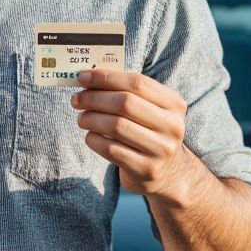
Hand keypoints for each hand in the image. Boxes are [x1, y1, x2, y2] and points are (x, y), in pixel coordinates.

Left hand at [71, 68, 196, 198]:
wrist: (165, 172)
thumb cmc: (147, 131)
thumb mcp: (147, 109)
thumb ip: (124, 91)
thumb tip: (87, 77)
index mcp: (174, 104)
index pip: (137, 83)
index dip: (106, 78)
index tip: (82, 77)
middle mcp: (172, 126)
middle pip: (125, 103)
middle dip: (94, 98)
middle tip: (76, 99)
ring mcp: (161, 149)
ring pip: (116, 126)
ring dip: (91, 119)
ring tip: (82, 118)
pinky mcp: (146, 169)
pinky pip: (111, 149)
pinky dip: (94, 139)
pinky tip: (90, 136)